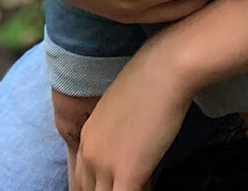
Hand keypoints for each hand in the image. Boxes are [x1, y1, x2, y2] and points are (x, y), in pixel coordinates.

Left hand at [72, 30, 190, 190]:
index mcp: (86, 137)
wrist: (165, 69)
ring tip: (142, 185)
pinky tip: (151, 187)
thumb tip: (133, 146)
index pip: (82, 178)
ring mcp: (105, 164)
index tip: (116, 184)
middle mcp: (89, 153)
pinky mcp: (128, 173)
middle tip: (125, 187)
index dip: (99, 186)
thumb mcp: (124, 107)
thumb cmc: (153, 78)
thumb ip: (120, 132)